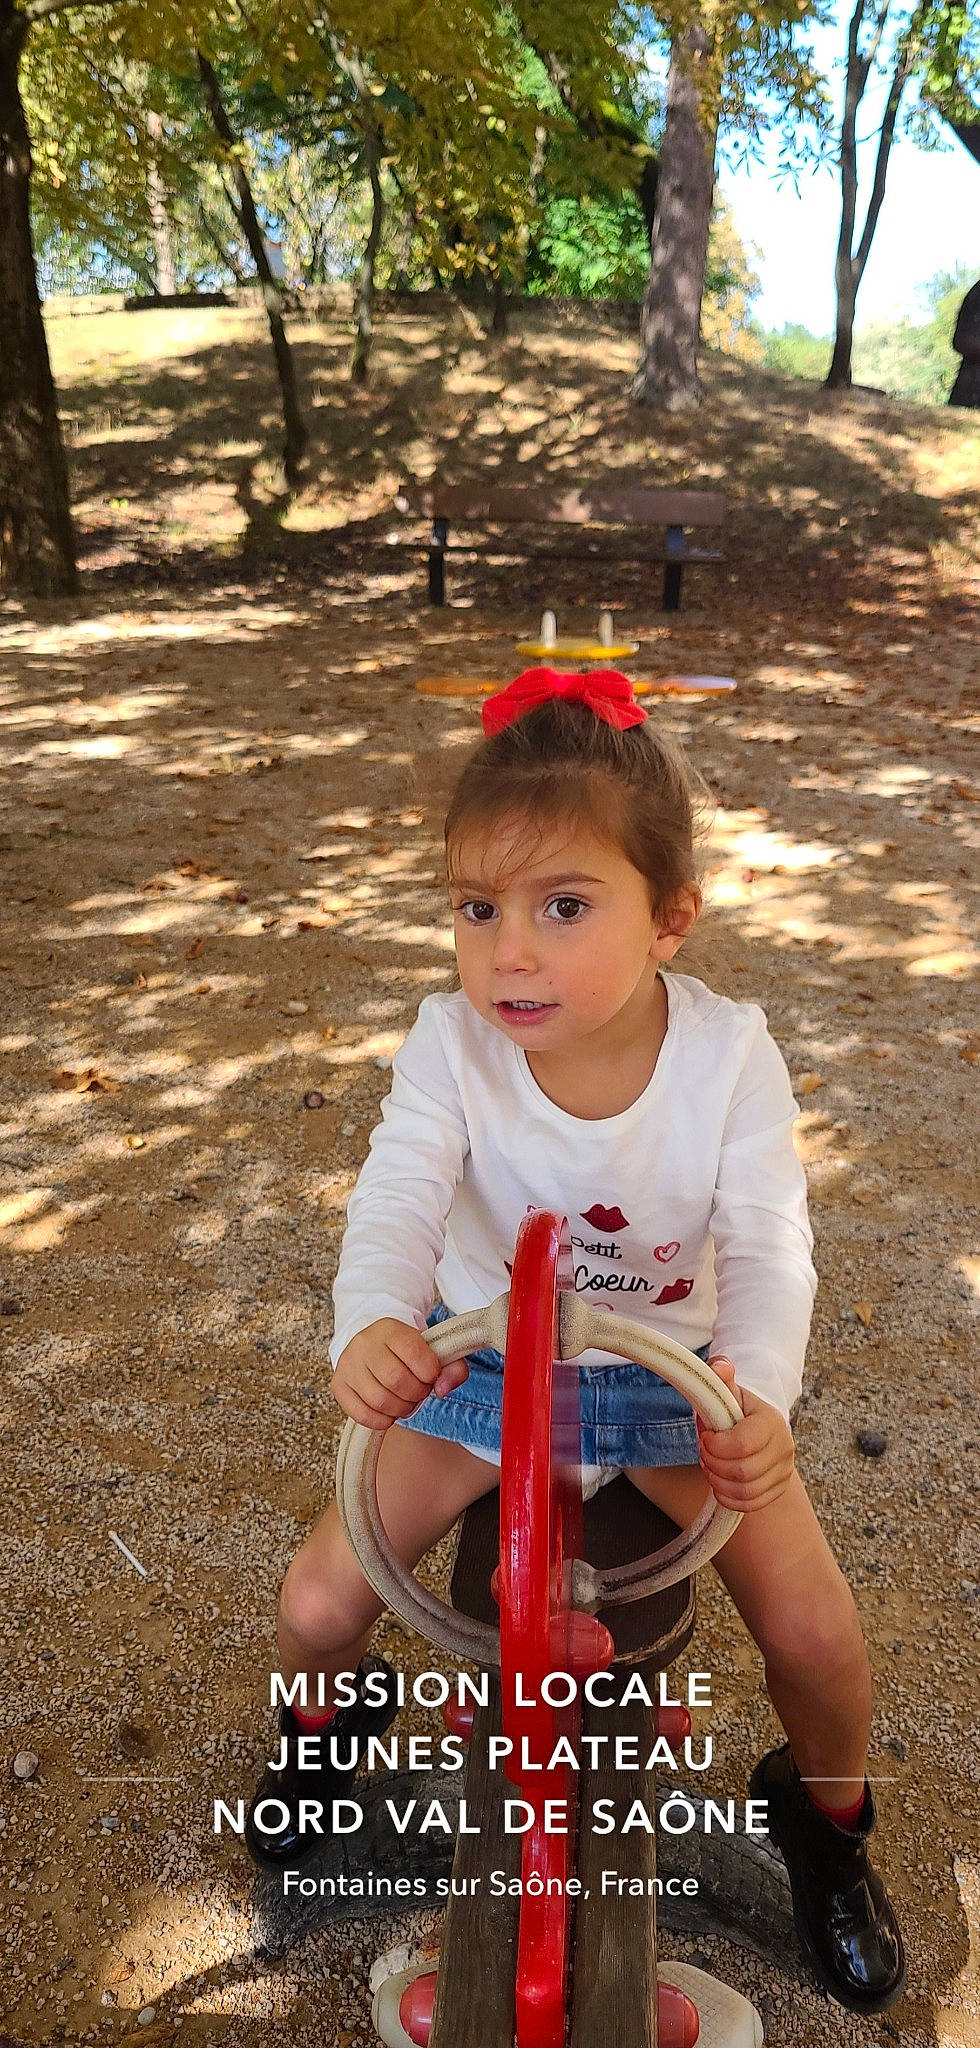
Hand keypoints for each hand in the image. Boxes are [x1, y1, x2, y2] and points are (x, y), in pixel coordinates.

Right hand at [332, 1318, 469, 1429]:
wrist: (371, 1343)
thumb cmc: (404, 1351)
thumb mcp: (430, 1348)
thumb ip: (451, 1366)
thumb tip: (444, 1389)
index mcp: (390, 1329)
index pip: (415, 1353)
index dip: (430, 1372)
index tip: (431, 1375)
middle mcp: (364, 1345)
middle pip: (397, 1381)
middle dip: (417, 1393)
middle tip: (419, 1390)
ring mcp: (348, 1365)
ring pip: (380, 1400)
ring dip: (401, 1409)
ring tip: (406, 1400)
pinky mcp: (339, 1385)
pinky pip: (362, 1414)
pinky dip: (382, 1420)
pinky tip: (390, 1411)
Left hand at [696, 1354, 794, 1511]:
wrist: (754, 1427)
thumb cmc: (735, 1410)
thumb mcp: (726, 1392)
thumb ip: (720, 1378)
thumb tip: (720, 1366)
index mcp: (770, 1420)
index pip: (743, 1444)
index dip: (716, 1445)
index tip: (706, 1437)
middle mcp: (784, 1447)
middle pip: (742, 1471)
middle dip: (714, 1464)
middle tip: (705, 1452)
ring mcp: (784, 1471)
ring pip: (746, 1491)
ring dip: (718, 1482)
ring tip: (711, 1466)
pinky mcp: (777, 1489)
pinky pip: (750, 1505)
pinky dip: (728, 1498)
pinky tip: (719, 1482)